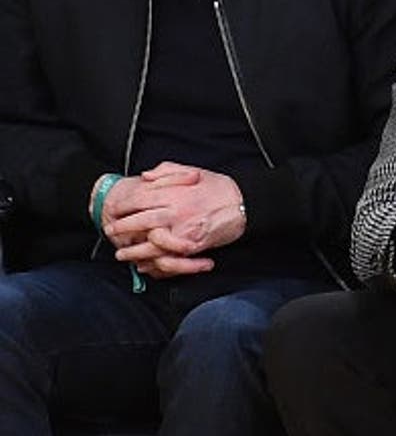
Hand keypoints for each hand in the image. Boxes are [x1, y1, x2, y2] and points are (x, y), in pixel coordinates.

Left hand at [105, 162, 245, 276]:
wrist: (244, 204)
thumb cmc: (219, 187)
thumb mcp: (193, 170)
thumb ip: (167, 171)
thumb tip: (145, 176)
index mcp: (174, 193)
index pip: (139, 199)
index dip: (123, 205)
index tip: (113, 209)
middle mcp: (176, 212)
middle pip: (140, 222)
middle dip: (122, 228)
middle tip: (111, 231)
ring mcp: (184, 230)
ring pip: (151, 244)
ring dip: (134, 250)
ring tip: (122, 254)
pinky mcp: (193, 245)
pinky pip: (169, 257)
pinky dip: (154, 263)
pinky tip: (145, 264)